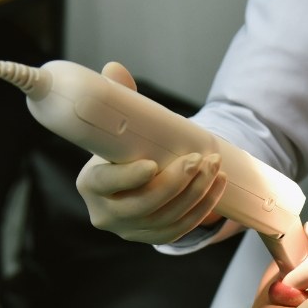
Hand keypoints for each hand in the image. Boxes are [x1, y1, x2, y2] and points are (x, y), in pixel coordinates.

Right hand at [75, 62, 226, 243]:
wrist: (131, 179)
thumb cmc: (121, 148)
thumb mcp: (116, 126)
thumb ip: (117, 98)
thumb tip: (114, 69)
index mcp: (90, 185)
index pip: (106, 183)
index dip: (129, 177)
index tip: (152, 164)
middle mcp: (106, 214)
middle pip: (143, 205)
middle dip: (176, 183)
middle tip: (199, 158)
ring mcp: (130, 231)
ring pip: (167, 218)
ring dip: (196, 193)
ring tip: (214, 167)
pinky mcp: (152, 238)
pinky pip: (180, 229)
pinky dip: (202, 208)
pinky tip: (217, 186)